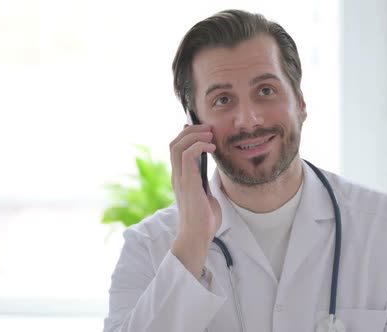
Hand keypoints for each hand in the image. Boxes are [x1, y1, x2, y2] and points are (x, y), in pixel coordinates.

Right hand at [169, 123, 220, 278]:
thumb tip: (210, 170)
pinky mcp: (187, 182)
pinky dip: (199, 146)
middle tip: (208, 128)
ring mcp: (180, 178)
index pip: (176, 149)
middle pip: (175, 143)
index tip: (202, 129)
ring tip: (210, 134)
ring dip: (195, 135)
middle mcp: (177, 175)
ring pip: (178, 145)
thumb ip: (204, 181)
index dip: (186, 135)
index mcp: (180, 178)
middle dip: (191, 130)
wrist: (198, 236)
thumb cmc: (204, 219)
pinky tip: (212, 148)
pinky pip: (188, 155)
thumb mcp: (205, 194)